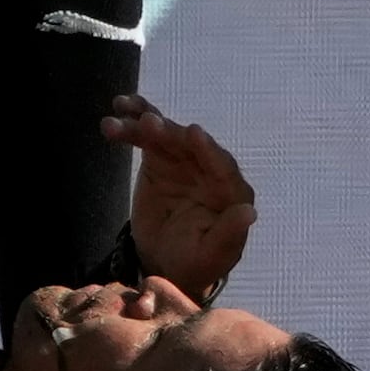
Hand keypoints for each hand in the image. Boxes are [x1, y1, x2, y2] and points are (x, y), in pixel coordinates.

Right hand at [103, 97, 253, 299]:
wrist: (163, 262)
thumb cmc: (193, 263)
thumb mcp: (210, 256)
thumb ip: (229, 234)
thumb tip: (249, 212)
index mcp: (231, 193)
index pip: (222, 168)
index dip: (208, 150)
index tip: (193, 132)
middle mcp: (211, 169)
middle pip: (190, 146)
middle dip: (169, 132)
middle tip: (148, 122)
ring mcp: (185, 160)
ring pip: (166, 135)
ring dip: (143, 123)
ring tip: (121, 114)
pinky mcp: (161, 157)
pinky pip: (147, 136)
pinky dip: (132, 122)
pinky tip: (120, 106)